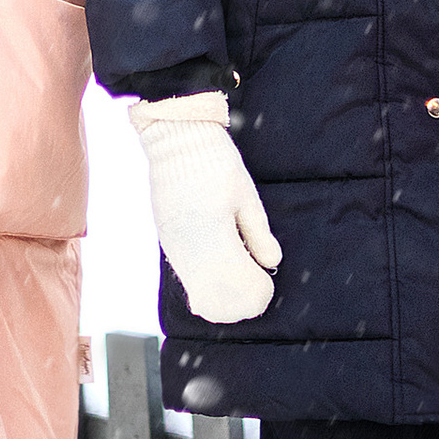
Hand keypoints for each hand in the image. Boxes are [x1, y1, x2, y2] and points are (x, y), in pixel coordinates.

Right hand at [127, 96, 281, 324]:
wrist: (175, 138)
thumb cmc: (215, 161)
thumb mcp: (245, 194)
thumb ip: (257, 232)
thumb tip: (271, 262)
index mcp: (213, 233)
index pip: (238, 282)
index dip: (257, 291)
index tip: (268, 283)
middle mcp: (189, 247)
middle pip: (217, 298)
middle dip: (241, 301)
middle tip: (258, 288)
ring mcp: (175, 247)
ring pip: (199, 295)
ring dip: (223, 298)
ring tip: (241, 285)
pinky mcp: (167, 242)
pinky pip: (188, 278)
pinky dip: (206, 287)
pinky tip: (221, 278)